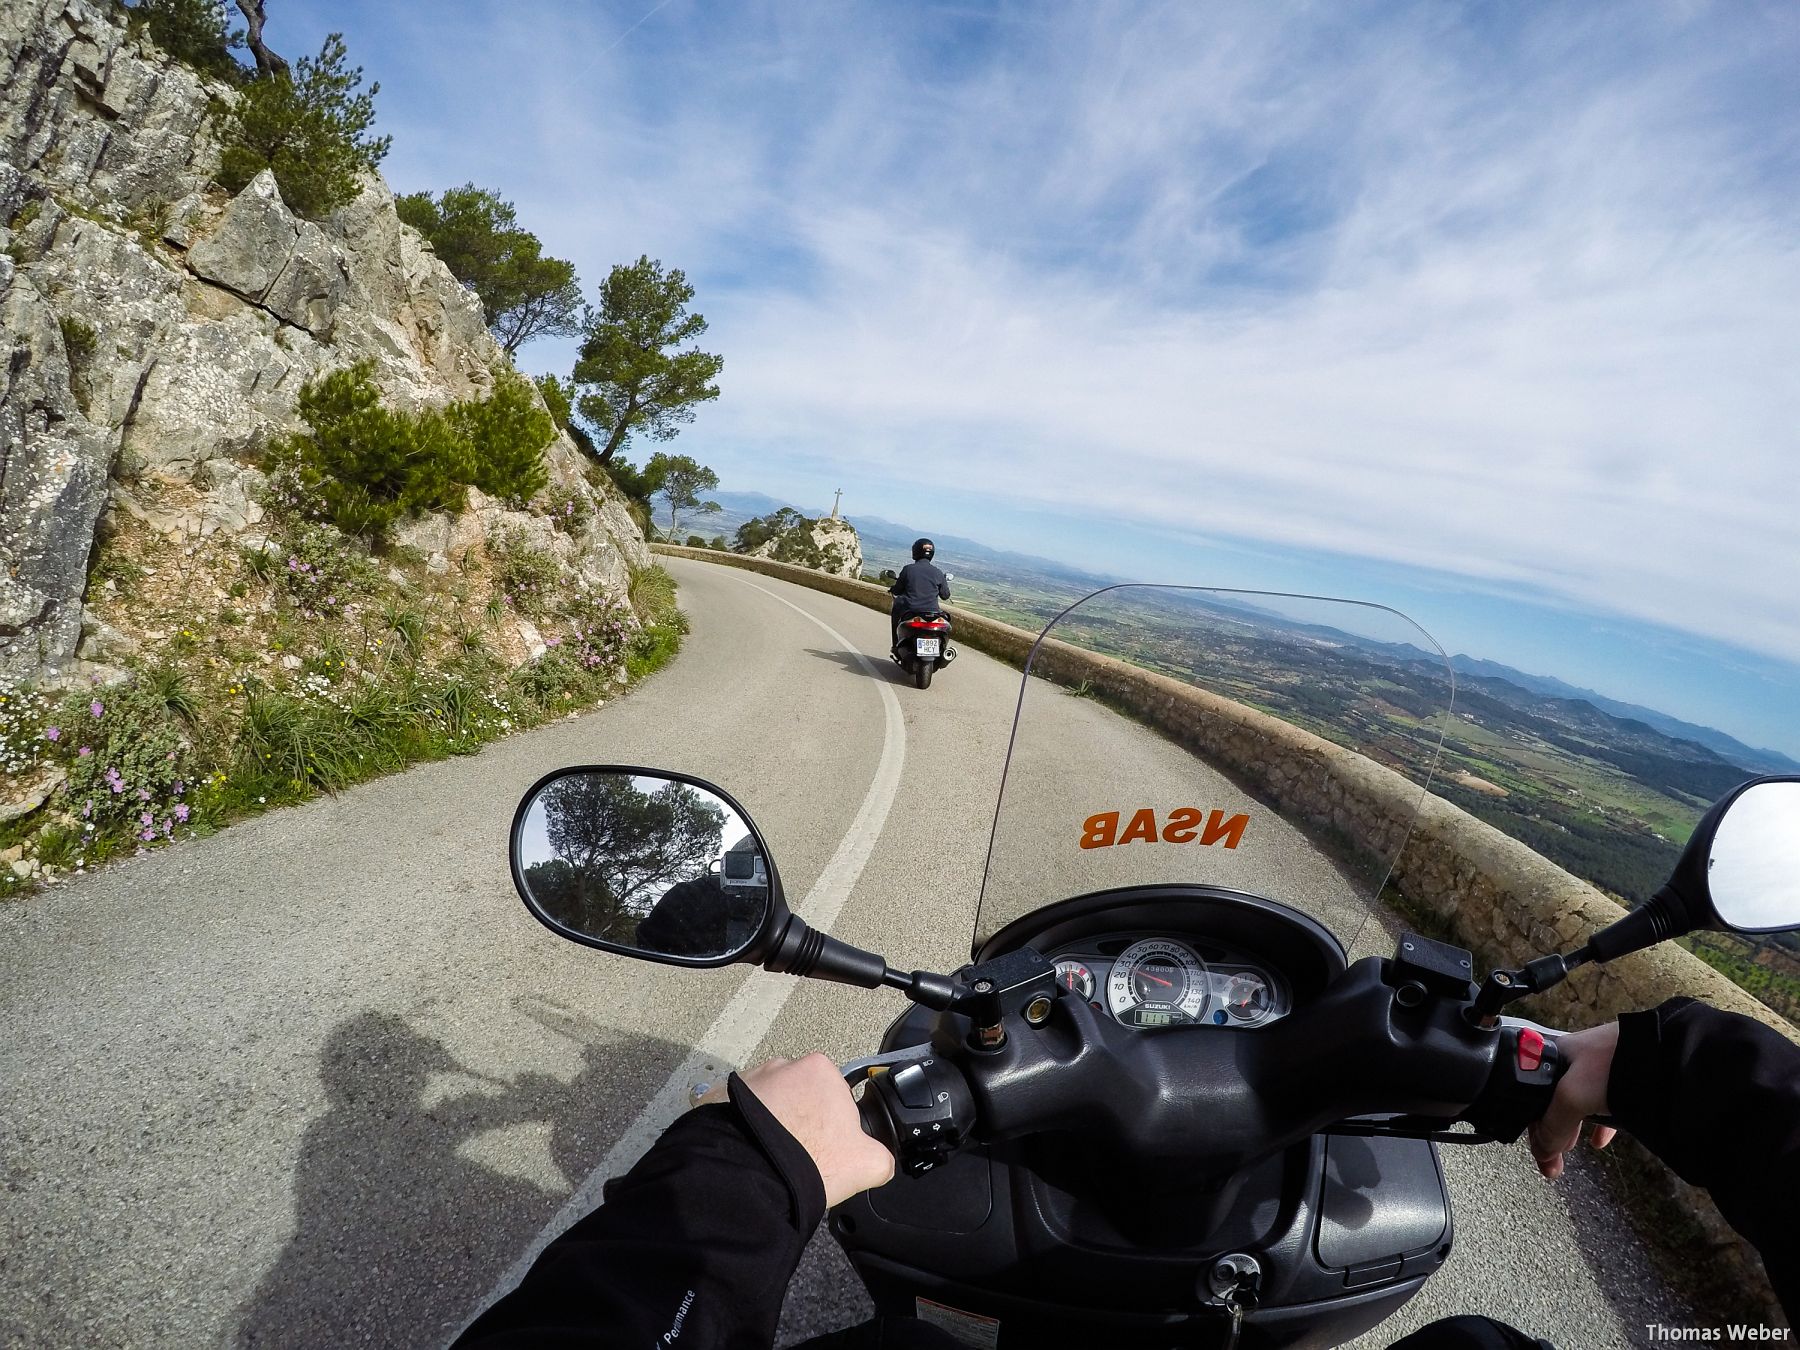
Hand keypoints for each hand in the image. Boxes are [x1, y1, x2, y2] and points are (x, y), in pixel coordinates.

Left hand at [698, 1054, 894, 1205]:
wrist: (752, 1177)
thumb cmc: (811, 1161)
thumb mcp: (868, 1164)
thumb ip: (882, 1156)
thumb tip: (878, 1159)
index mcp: (820, 1070)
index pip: (835, 1095)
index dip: (833, 1125)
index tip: (826, 1148)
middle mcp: (782, 1065)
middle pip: (800, 1096)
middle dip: (800, 1122)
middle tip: (800, 1156)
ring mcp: (747, 1080)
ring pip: (768, 1105)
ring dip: (771, 1126)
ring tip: (772, 1159)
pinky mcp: (717, 1098)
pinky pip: (737, 1116)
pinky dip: (743, 1133)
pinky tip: (750, 1157)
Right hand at [1528, 1021, 1619, 1179]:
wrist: (1664, 1056)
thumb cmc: (1613, 1063)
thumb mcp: (1571, 1096)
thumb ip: (1554, 1126)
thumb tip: (1543, 1152)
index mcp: (1553, 1055)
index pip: (1531, 1095)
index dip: (1533, 1126)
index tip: (1540, 1153)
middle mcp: (1574, 1060)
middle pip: (1554, 1101)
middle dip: (1552, 1132)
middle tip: (1553, 1159)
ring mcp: (1601, 1069)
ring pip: (1579, 1104)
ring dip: (1573, 1127)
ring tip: (1571, 1148)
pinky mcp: (1625, 1080)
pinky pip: (1605, 1106)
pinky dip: (1599, 1126)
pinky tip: (1599, 1140)